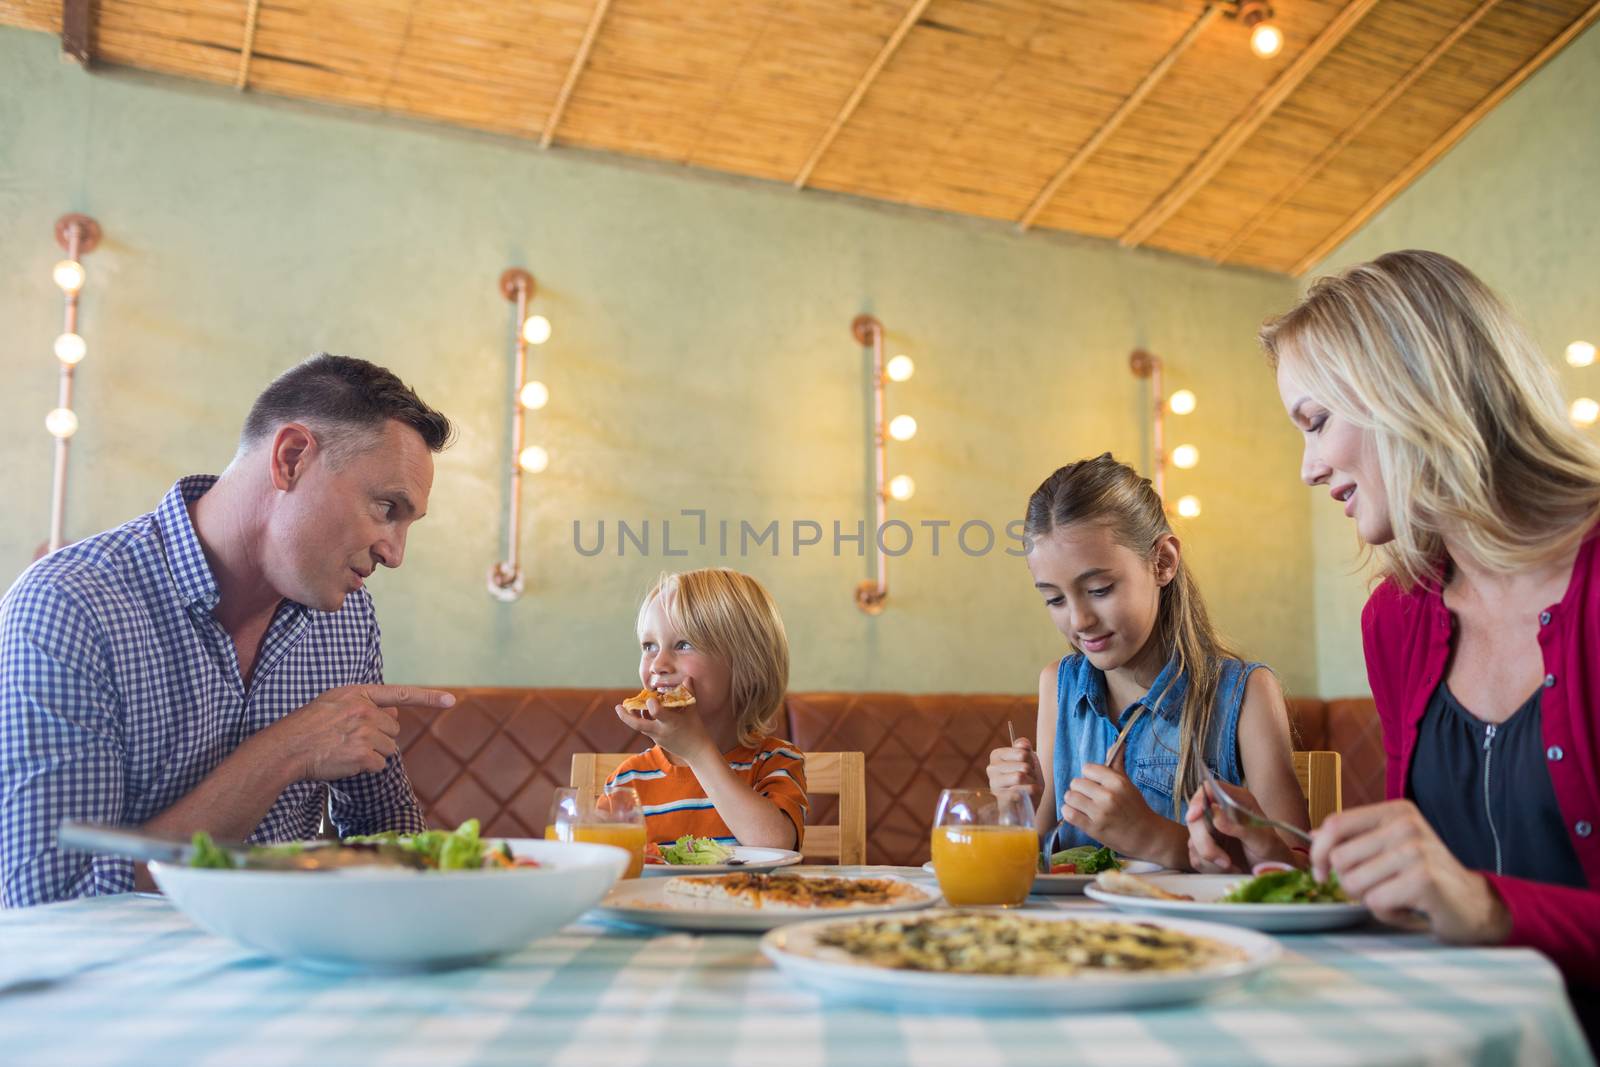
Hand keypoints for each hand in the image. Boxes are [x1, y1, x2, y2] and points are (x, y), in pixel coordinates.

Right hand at [268, 684, 453, 780]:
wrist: (287, 749)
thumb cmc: (307, 727)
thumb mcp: (334, 704)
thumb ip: (365, 704)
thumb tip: (395, 712)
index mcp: (358, 694)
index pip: (401, 693)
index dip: (429, 697)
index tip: (452, 700)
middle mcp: (365, 710)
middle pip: (393, 730)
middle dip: (379, 737)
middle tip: (350, 740)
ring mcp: (365, 732)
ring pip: (389, 749)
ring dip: (373, 754)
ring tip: (345, 750)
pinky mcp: (364, 755)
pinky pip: (380, 765)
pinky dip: (367, 768)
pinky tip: (346, 762)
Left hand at [615, 684, 715, 763]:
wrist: (697, 751)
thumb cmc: (696, 729)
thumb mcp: (693, 710)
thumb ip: (689, 693)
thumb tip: (687, 677)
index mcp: (672, 722)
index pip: (658, 713)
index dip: (652, 706)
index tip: (650, 699)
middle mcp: (661, 731)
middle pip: (638, 725)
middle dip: (625, 716)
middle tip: (617, 707)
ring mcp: (657, 737)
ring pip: (640, 727)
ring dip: (632, 717)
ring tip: (627, 706)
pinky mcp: (656, 741)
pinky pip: (646, 729)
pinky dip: (642, 720)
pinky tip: (642, 712)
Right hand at [987, 737, 1044, 804]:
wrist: (1024, 804)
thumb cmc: (1026, 779)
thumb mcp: (1028, 759)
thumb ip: (1024, 747)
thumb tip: (1024, 744)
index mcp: (997, 755)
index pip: (1023, 753)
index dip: (1031, 761)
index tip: (1027, 766)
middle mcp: (991, 768)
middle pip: (1023, 766)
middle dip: (1032, 774)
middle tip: (1029, 779)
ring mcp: (994, 784)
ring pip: (1020, 777)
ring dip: (1031, 783)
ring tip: (1028, 787)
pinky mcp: (999, 798)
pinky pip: (1019, 792)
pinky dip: (1028, 794)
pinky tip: (1027, 796)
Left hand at [1059, 749, 1165, 857]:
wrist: (1146, 835)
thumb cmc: (1136, 808)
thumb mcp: (1128, 784)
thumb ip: (1117, 764)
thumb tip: (1116, 743)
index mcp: (1117, 782)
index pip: (1087, 768)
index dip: (1089, 777)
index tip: (1096, 785)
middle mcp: (1108, 796)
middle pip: (1076, 782)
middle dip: (1080, 790)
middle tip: (1089, 798)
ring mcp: (1100, 813)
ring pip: (1070, 797)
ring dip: (1073, 802)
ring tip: (1083, 806)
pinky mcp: (1093, 829)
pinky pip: (1069, 814)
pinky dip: (1070, 813)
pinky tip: (1078, 815)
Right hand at [1184, 780, 1293, 872]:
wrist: (1274, 874)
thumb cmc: (1274, 852)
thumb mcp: (1264, 841)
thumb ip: (1241, 827)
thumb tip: (1216, 817)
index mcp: (1236, 801)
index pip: (1208, 789)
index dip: (1198, 801)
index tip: (1195, 817)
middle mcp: (1220, 813)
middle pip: (1195, 818)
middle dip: (1205, 842)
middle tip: (1225, 861)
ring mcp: (1211, 831)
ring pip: (1193, 841)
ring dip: (1211, 860)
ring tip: (1233, 866)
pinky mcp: (1206, 848)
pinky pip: (1196, 858)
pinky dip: (1211, 867)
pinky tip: (1228, 868)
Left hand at [1312, 800, 1510, 943]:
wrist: (1475, 905)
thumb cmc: (1424, 878)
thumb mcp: (1389, 849)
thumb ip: (1354, 840)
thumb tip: (1311, 836)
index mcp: (1394, 811)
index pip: (1334, 825)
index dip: (1318, 853)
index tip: (1321, 873)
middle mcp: (1405, 824)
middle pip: (1339, 859)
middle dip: (1350, 882)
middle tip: (1380, 887)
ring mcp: (1415, 850)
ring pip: (1353, 883)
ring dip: (1370, 899)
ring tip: (1398, 895)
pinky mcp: (1423, 879)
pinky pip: (1375, 902)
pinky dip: (1387, 913)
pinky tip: (1409, 907)